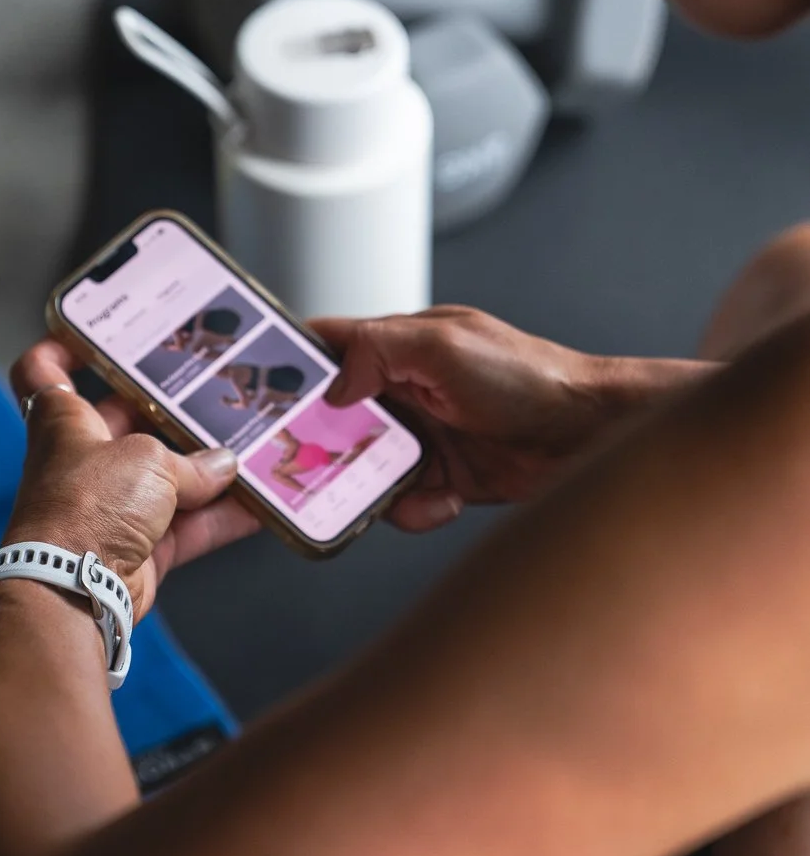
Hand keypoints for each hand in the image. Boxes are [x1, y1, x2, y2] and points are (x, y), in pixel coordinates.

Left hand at [6, 340, 258, 616]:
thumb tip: (222, 466)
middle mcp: (85, 463)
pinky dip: (223, 520)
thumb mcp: (147, 458)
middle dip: (171, 411)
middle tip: (213, 393)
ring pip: (168, 480)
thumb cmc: (87, 506)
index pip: (44, 372)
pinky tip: (262, 507)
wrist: (73, 588)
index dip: (64, 347)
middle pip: (127, 423)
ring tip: (252, 448)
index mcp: (65, 422)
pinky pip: (189, 528)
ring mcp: (112, 508)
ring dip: (209, 471)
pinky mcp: (138, 549)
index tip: (96, 333)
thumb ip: (191, 461)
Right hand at [316, 307, 624, 532]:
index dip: (295, 367)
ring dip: (374, 486)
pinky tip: (444, 500)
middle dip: (325, 445)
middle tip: (317, 465)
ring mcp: (426, 435)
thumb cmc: (533, 377)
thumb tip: (332, 382)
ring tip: (400, 487)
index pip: (331, 347)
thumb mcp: (447, 347)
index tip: (264, 395)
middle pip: (337, 419)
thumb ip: (379, 349)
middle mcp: (409, 390)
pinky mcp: (446, 477)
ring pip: (366, 467)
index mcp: (403, 346)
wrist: (590, 436)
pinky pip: (406, 501)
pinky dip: (417, 508)